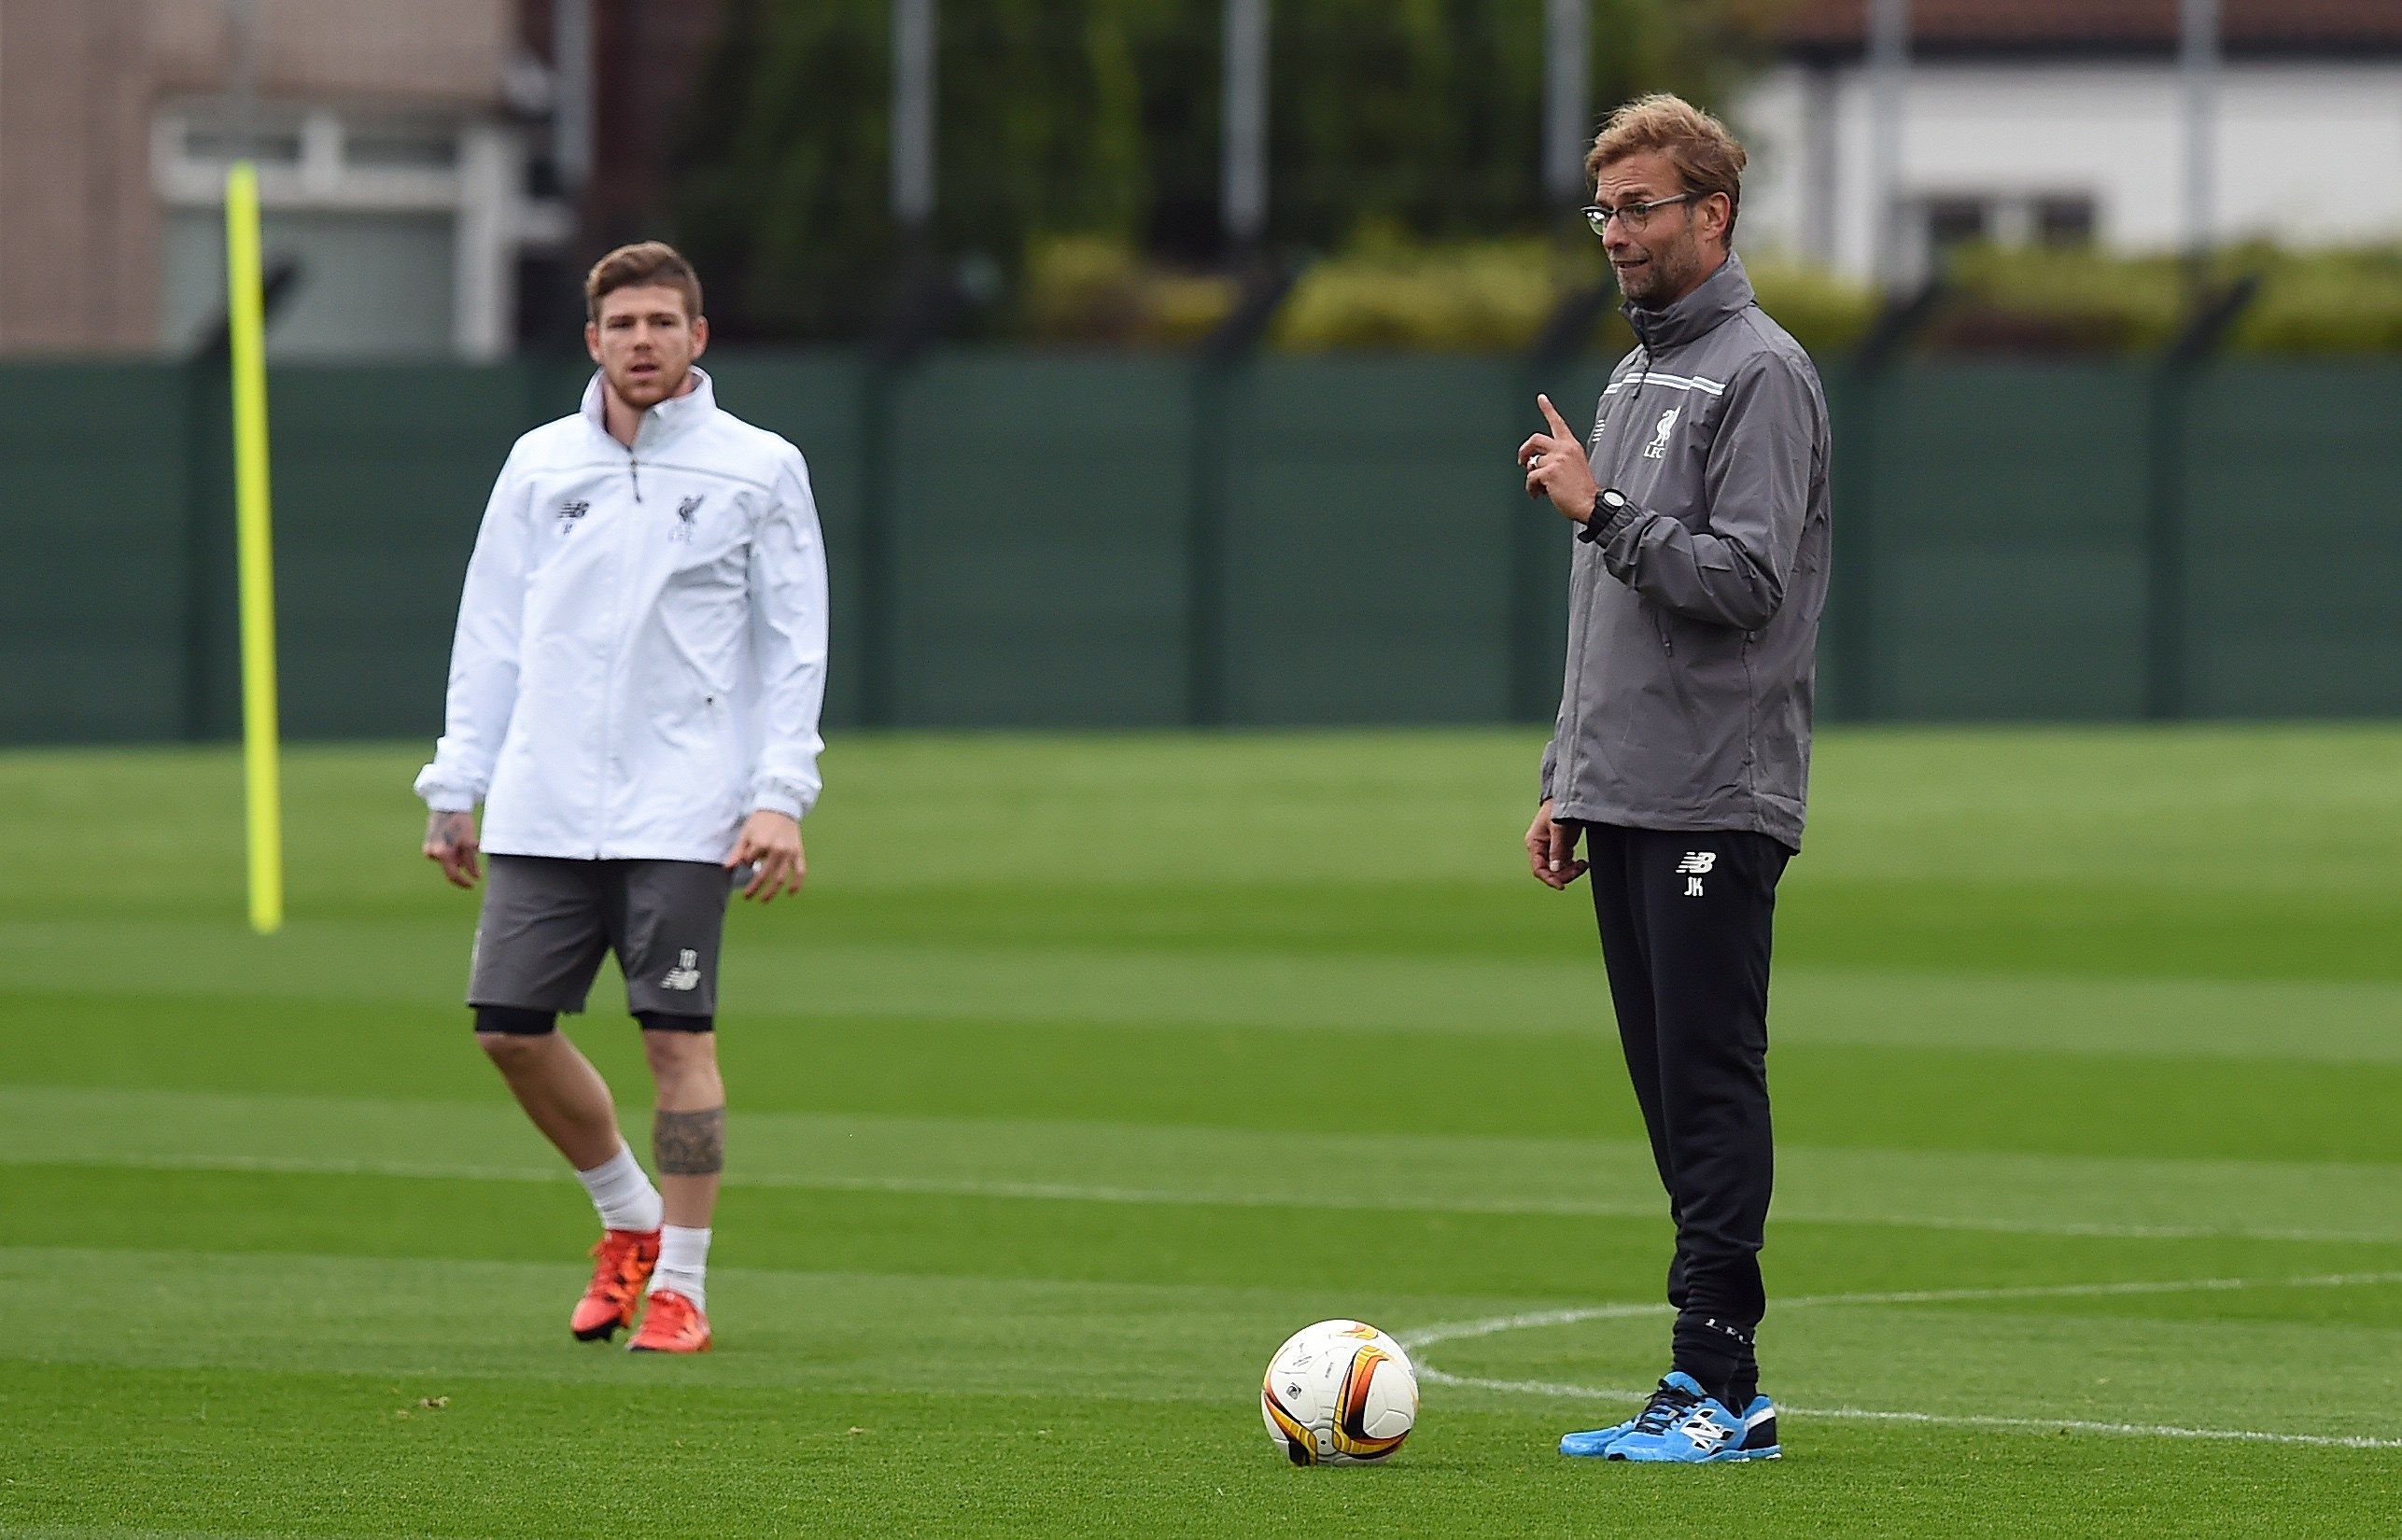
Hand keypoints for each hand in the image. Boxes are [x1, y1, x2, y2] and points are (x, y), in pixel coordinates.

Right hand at [424, 809, 481, 888]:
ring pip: (449, 859)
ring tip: (469, 839)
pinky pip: (444, 852)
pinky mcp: (429, 842)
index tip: (473, 884)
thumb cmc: (460, 822)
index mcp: (441, 854)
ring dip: (460, 854)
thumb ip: (471, 862)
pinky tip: (459, 837)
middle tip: (474, 848)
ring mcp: (428, 848)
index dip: (464, 882)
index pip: (453, 875)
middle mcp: (432, 853)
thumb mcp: (469, 843)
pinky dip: (454, 848)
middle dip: (463, 862)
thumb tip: (475, 877)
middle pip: (451, 867)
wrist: (448, 805)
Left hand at [727, 810, 804, 902]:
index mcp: (761, 843)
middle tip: (747, 897)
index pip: (749, 862)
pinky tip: (790, 893)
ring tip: (763, 900)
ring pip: (780, 878)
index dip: (745, 863)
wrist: (781, 808)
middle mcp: (776, 850)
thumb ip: (737, 852)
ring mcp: (788, 853)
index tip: (746, 861)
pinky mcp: (798, 853)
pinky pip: (800, 872)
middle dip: (753, 889)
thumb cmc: (760, 821)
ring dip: (771, 892)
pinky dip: (796, 884)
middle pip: (763, 876)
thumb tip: (728, 868)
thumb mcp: (746, 834)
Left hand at [1517, 394, 1599, 522]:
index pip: (1558, 423)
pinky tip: (1538, 494)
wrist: (1591, 504)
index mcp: (1572, 446)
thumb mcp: (1574, 466)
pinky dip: (1531, 488)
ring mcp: (1556, 459)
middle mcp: (1564, 449)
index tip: (1541, 399)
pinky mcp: (1549, 472)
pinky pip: (1530, 478)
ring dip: (1532, 477)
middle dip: (1524, 450)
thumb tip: (1535, 463)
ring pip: (1532, 464)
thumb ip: (1557, 459)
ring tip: (1540, 488)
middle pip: (1535, 439)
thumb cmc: (1583, 490)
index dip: (1548, 409)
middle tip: (1522, 461)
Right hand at [1525, 799, 1587, 889]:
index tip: (1561, 885)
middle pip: (1549, 871)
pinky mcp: (1561, 846)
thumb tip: (1555, 869)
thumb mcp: (1558, 828)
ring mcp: (1551, 847)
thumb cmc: (1559, 806)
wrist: (1569, 794)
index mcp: (1534, 843)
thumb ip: (1557, 848)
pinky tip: (1581, 863)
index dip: (1549, 879)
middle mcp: (1541, 847)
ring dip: (1569, 871)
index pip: (1538, 868)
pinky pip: (1565, 863)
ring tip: (1582, 864)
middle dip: (1563, 874)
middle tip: (1579, 868)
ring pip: (1558, 869)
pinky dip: (1573, 866)